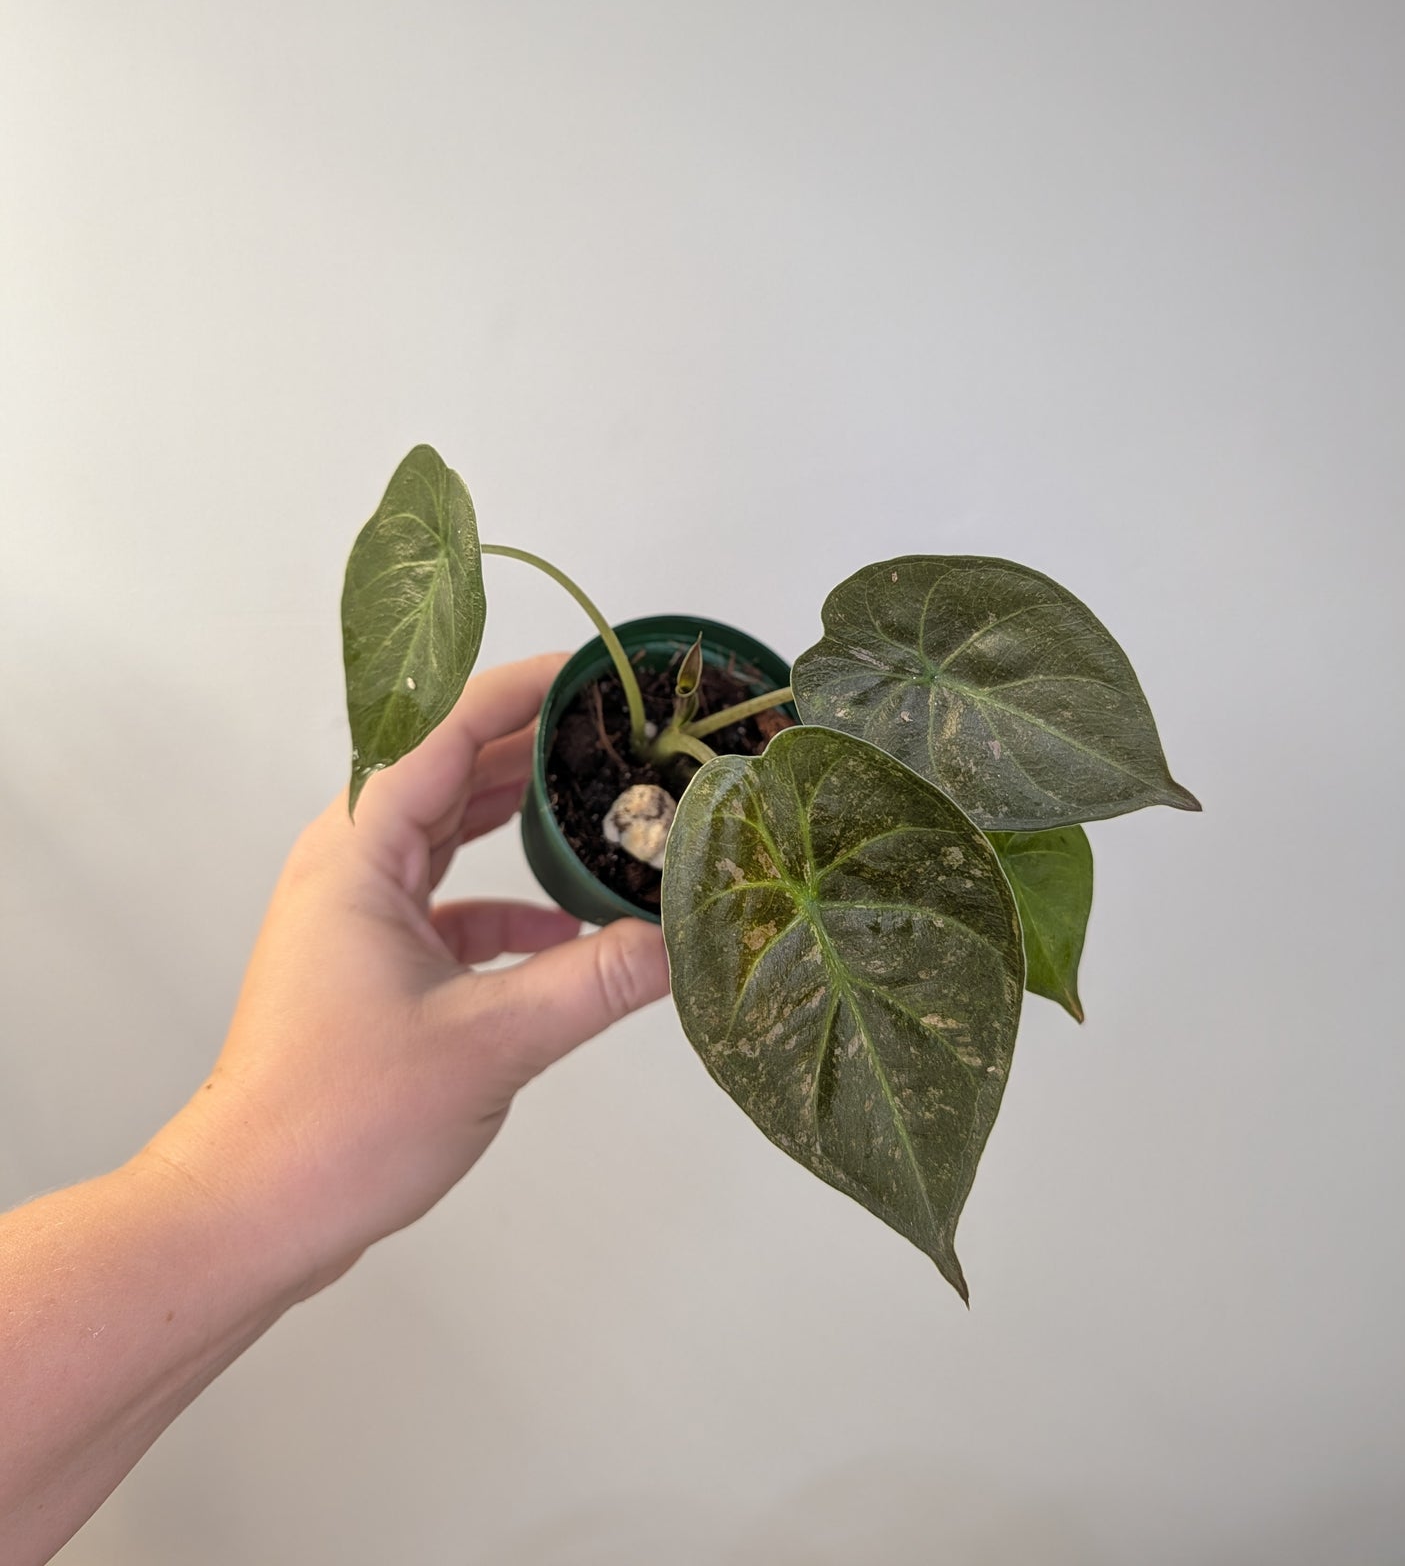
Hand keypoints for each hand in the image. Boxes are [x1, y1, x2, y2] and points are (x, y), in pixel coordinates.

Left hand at [140, 652, 670, 1295]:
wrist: (250, 1211)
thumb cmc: (335, 1122)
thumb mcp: (487, 1042)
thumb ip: (590, 982)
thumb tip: (675, 941)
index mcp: (358, 854)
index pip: (444, 734)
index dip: (518, 691)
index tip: (590, 671)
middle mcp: (351, 867)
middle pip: (449, 772)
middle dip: (534, 747)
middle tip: (619, 733)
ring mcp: (358, 915)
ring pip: (451, 837)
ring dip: (521, 820)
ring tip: (605, 802)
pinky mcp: (372, 964)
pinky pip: (452, 904)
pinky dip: (511, 904)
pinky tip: (571, 927)